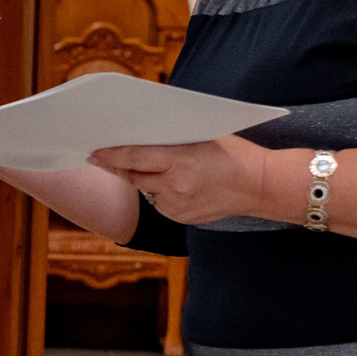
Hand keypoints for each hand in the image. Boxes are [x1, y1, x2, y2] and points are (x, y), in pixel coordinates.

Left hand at [91, 136, 273, 224]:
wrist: (263, 185)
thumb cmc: (236, 154)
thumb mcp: (204, 137)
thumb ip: (173, 141)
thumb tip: (143, 137)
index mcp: (181, 160)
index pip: (134, 157)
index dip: (110, 155)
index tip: (93, 152)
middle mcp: (176, 185)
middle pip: (134, 176)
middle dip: (119, 167)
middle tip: (102, 158)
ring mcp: (178, 205)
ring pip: (146, 190)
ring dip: (142, 179)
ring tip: (143, 167)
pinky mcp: (182, 218)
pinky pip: (161, 203)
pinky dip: (160, 192)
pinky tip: (171, 184)